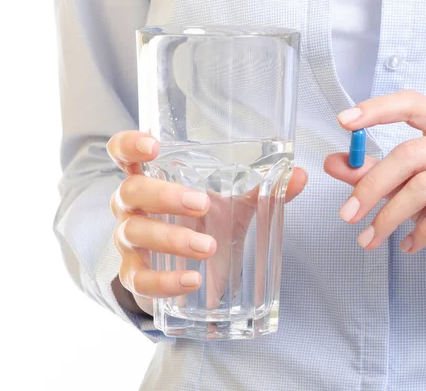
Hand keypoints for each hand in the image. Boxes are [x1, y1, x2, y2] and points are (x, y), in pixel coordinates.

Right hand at [107, 131, 306, 314]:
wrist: (186, 267)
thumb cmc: (203, 223)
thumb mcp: (229, 203)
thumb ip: (261, 188)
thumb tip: (300, 175)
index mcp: (152, 179)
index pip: (124, 154)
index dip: (130, 145)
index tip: (154, 145)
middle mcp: (133, 206)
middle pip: (132, 191)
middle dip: (165, 196)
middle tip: (202, 203)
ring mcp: (130, 240)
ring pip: (135, 233)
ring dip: (171, 239)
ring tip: (208, 246)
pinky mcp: (134, 273)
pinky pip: (139, 278)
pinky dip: (164, 280)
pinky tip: (192, 281)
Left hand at [324, 91, 425, 287]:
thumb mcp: (407, 191)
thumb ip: (374, 174)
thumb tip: (333, 162)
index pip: (413, 104)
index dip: (377, 110)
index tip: (343, 121)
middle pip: (410, 153)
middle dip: (371, 187)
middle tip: (347, 215)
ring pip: (424, 186)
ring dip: (389, 217)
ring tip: (370, 239)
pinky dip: (420, 233)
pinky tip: (407, 246)